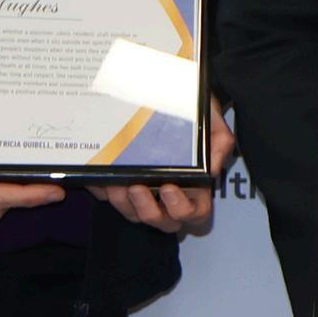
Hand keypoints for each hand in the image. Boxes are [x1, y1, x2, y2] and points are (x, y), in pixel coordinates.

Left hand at [102, 104, 237, 235]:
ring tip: (116, 181)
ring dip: (123, 202)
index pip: (195, 213)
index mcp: (196, 187)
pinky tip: (98, 177)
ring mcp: (145, 192)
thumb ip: (219, 142)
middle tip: (136, 187)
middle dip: (147, 209)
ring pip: (134, 215)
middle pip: (162, 221)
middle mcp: (170, 195)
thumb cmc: (195, 113)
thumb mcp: (213, 122)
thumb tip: (210, 170)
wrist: (172, 95)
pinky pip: (109, 197)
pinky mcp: (122, 184)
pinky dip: (102, 191)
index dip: (181, 209)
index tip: (168, 188)